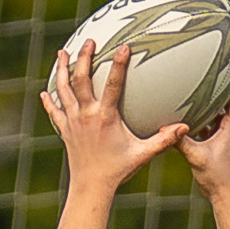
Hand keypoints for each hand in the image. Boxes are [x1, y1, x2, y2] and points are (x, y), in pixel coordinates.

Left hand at [42, 39, 186, 194]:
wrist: (91, 187)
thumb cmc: (118, 170)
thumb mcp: (143, 154)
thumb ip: (164, 140)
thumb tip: (185, 128)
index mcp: (105, 117)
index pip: (112, 84)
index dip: (119, 64)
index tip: (124, 46)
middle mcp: (86, 115)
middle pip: (80, 79)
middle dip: (83, 57)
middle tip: (89, 41)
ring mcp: (73, 122)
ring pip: (63, 90)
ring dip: (62, 70)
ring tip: (62, 53)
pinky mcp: (65, 131)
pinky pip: (54, 112)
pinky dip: (49, 101)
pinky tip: (44, 92)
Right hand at [177, 55, 229, 198]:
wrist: (223, 192)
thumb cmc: (215, 176)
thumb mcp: (197, 157)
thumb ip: (182, 142)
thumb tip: (168, 128)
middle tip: (228, 55)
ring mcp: (225, 131)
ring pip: (221, 107)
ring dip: (216, 93)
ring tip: (208, 75)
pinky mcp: (217, 138)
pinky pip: (211, 118)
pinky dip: (204, 110)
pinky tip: (192, 105)